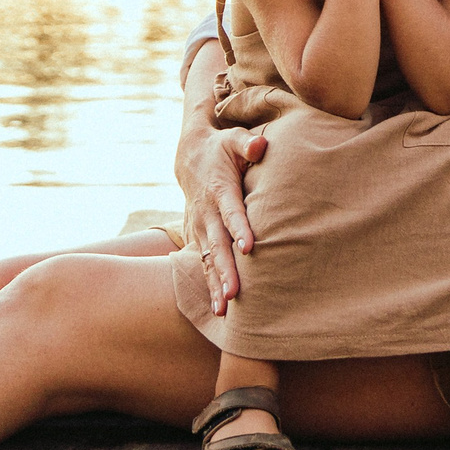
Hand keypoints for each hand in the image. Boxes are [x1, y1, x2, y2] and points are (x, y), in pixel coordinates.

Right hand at [188, 125, 267, 313]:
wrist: (189, 157)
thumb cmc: (221, 149)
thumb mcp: (234, 139)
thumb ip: (248, 143)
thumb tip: (261, 145)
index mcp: (220, 190)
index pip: (231, 212)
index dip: (239, 229)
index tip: (249, 248)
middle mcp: (206, 213)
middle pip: (217, 244)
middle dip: (225, 269)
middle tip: (235, 293)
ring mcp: (198, 227)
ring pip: (207, 259)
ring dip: (214, 284)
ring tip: (223, 310)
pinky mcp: (196, 236)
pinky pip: (201, 263)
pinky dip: (207, 284)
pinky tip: (217, 307)